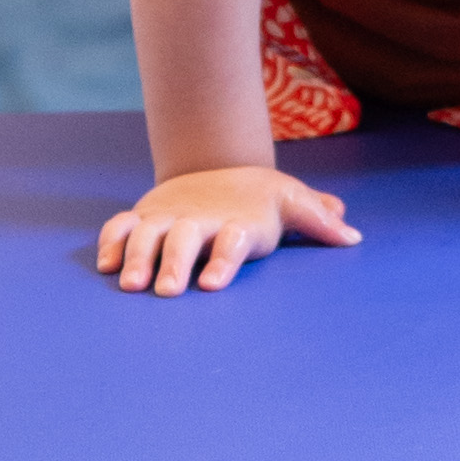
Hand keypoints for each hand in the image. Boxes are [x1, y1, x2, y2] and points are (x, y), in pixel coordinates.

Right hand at [96, 163, 359, 295]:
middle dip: (174, 263)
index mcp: (237, 220)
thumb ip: (318, 220)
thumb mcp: (292, 203)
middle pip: (184, 239)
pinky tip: (106, 267)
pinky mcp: (145, 216)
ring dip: (138, 257)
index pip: (233, 240)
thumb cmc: (262, 200)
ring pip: (148, 234)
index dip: (224, 260)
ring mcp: (169, 218)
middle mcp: (200, 220)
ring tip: (131, 286)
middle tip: (168, 292)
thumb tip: (353, 235)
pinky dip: (111, 242)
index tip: (213, 285)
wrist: (222, 168)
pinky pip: (121, 226)